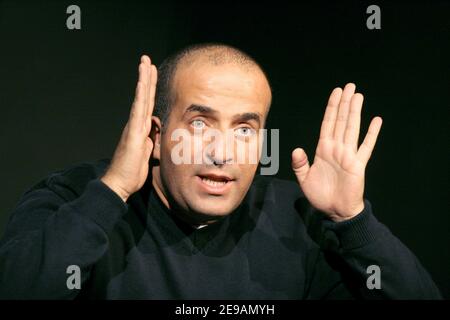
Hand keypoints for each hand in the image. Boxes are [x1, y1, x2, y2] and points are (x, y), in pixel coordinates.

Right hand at [101, 55, 156, 201]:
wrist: (119, 184)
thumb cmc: (132, 171)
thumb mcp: (147, 152)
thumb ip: (152, 138)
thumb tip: (155, 126)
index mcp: (140, 129)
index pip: (147, 104)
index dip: (150, 88)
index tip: (152, 73)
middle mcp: (136, 124)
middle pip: (144, 97)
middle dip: (146, 77)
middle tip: (146, 59)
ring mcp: (134, 127)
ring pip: (141, 99)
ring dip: (143, 80)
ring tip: (145, 63)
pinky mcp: (133, 134)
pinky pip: (138, 111)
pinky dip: (141, 96)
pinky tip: (143, 84)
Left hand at [291, 83, 381, 221]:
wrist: (335, 211)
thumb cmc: (320, 196)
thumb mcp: (304, 179)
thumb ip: (300, 164)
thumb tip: (296, 149)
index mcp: (323, 149)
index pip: (327, 123)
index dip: (331, 108)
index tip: (336, 93)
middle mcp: (336, 148)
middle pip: (341, 121)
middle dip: (344, 103)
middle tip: (350, 86)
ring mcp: (348, 155)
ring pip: (352, 128)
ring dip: (355, 112)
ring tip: (358, 96)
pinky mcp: (358, 165)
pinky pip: (366, 147)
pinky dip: (371, 134)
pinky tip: (376, 121)